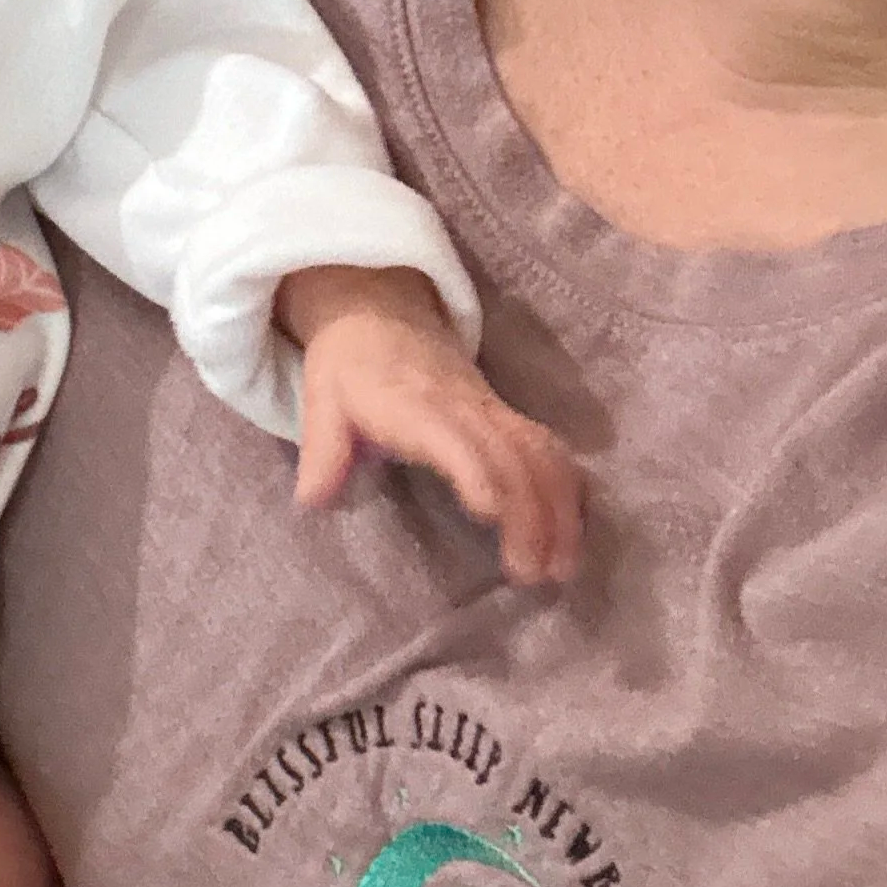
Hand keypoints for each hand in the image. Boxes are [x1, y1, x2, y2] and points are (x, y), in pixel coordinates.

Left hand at [278, 265, 582, 585]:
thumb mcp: (321, 401)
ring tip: (563, 567)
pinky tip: (572, 533)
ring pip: (542, 452)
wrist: (379, 312)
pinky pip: (548, 449)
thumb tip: (313, 500)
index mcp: (416, 405)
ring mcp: (491, 410)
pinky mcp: (506, 417)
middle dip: (531, 512)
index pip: (456, 437)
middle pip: (513, 454)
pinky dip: (568, 489)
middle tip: (534, 574)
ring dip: (560, 507)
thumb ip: (322, 450)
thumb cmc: (349, 368)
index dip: (477, 469)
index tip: (491, 511)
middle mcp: (464, 406)